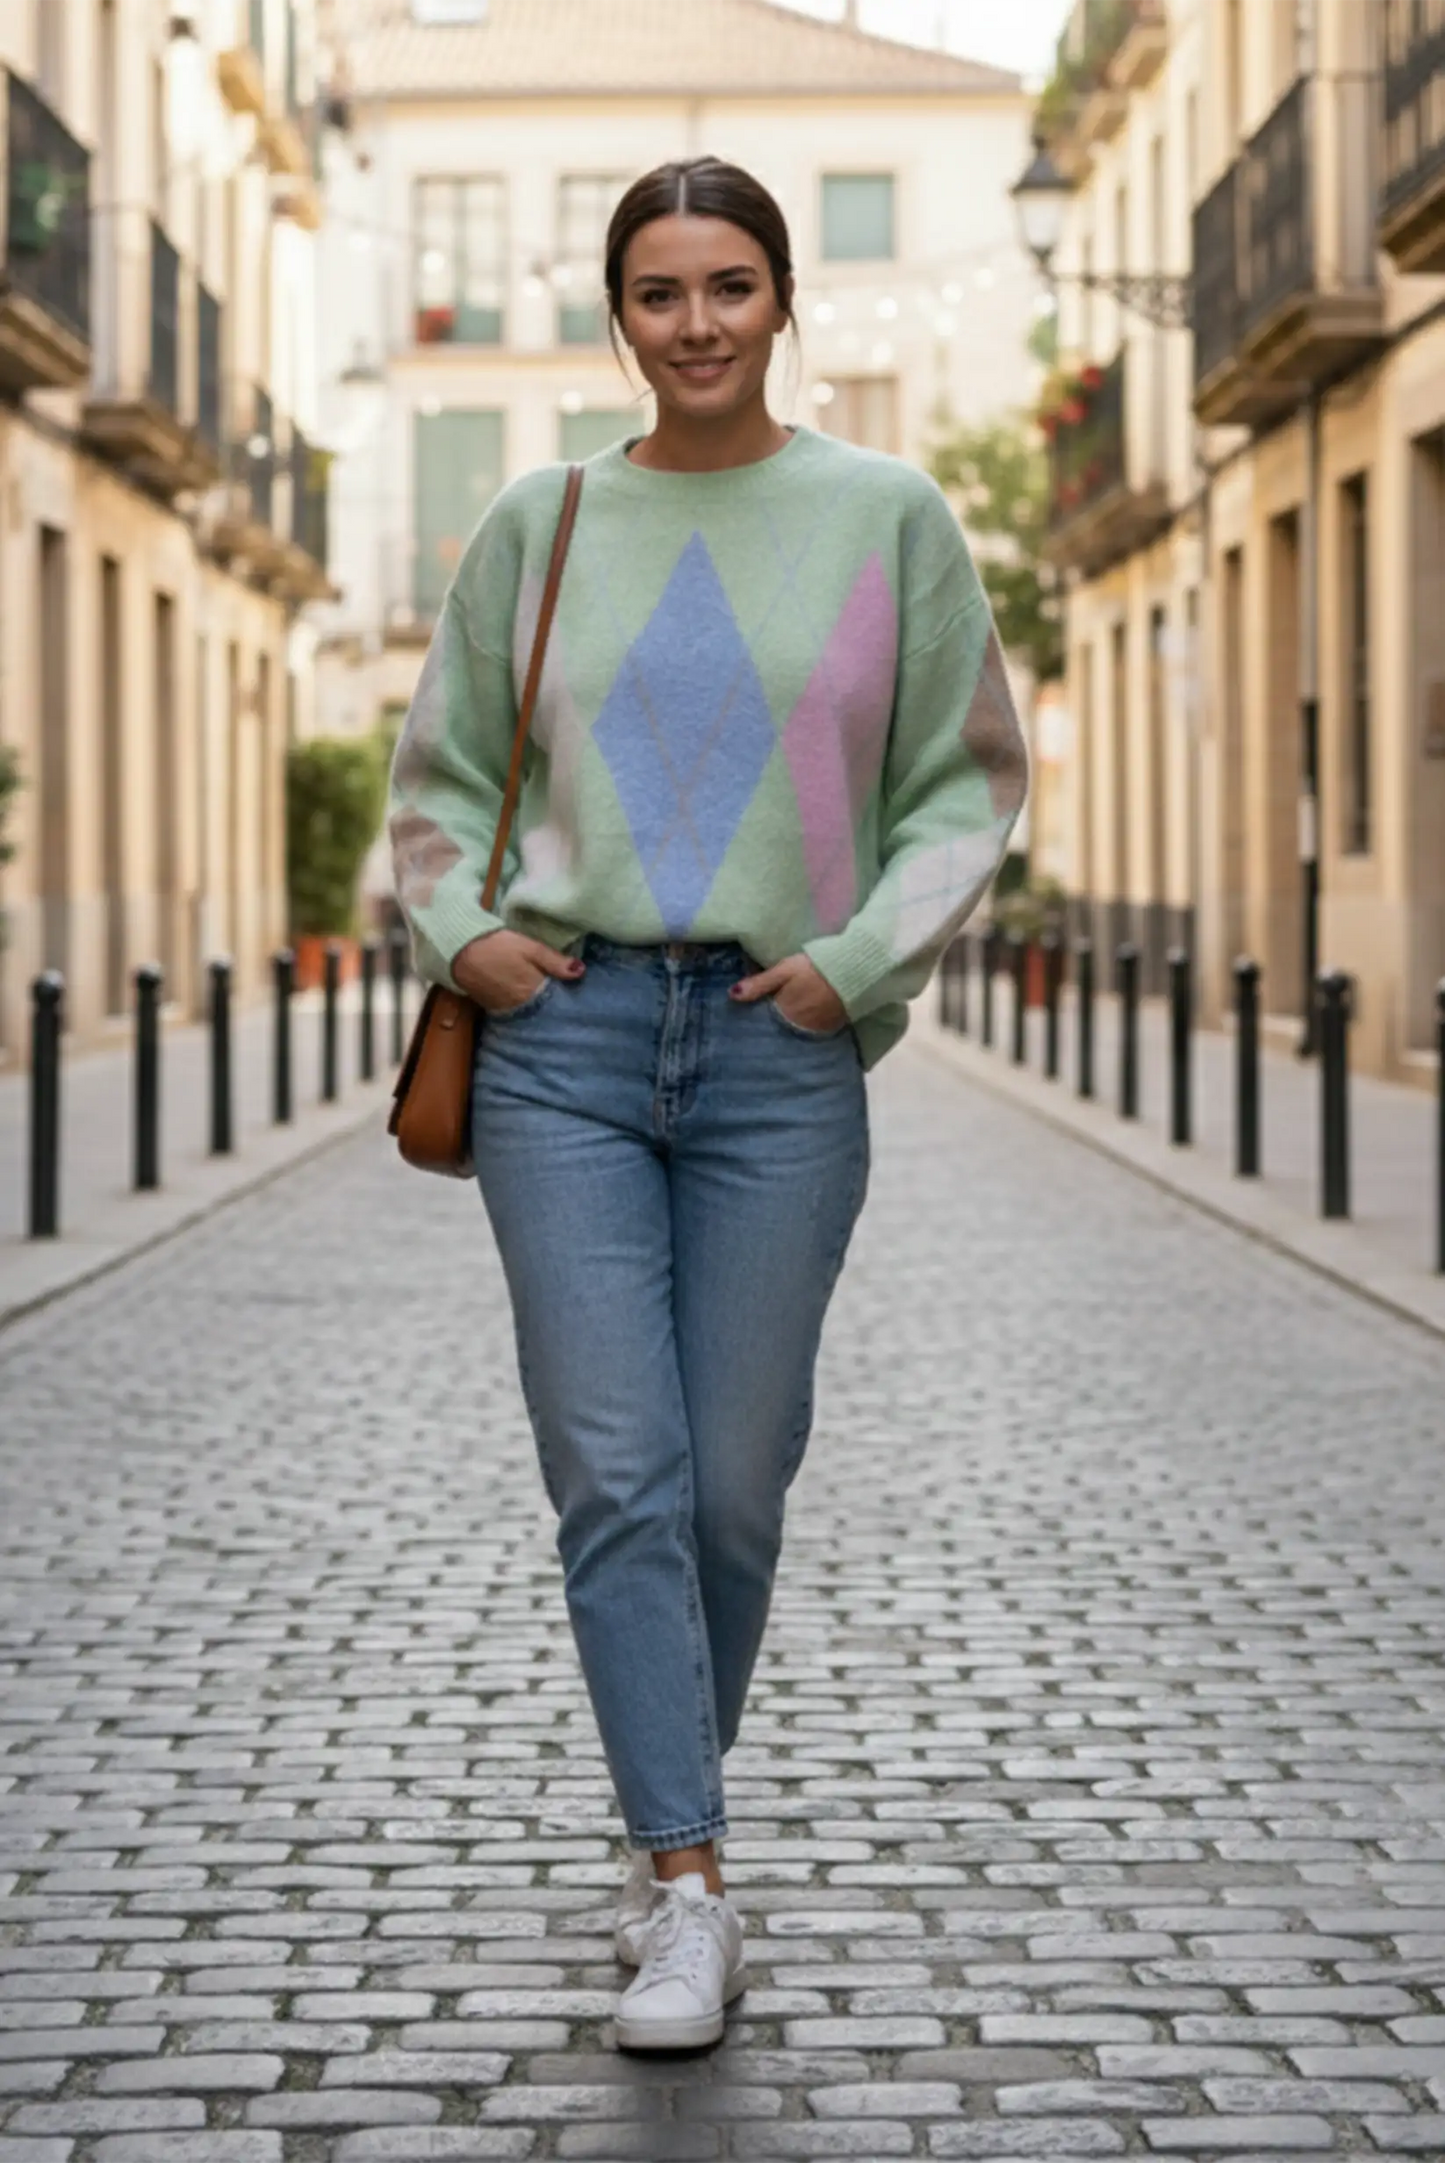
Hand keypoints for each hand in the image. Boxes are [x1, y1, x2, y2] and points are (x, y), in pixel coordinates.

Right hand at [451, 930, 583, 1013]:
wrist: (458, 951)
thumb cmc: (497, 945)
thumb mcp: (529, 947)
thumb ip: (555, 961)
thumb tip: (582, 972)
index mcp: (533, 991)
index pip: (559, 1000)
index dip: (569, 995)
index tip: (581, 990)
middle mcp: (521, 1007)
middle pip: (545, 1008)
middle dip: (556, 1002)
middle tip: (569, 993)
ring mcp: (506, 1009)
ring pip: (531, 1010)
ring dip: (540, 1004)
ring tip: (551, 994)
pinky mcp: (493, 1007)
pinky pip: (515, 1009)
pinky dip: (523, 1004)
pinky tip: (528, 995)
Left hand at [730, 954, 847, 1033]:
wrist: (853, 972)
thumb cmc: (814, 968)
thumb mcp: (784, 970)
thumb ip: (759, 984)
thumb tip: (731, 995)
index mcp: (783, 1012)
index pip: (762, 1020)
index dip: (754, 1016)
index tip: (744, 1014)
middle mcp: (797, 1026)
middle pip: (778, 1027)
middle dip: (769, 1023)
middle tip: (761, 1017)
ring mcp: (815, 1029)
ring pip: (794, 1030)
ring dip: (787, 1026)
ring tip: (780, 1019)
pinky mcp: (831, 1027)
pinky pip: (811, 1030)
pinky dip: (804, 1026)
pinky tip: (802, 1018)